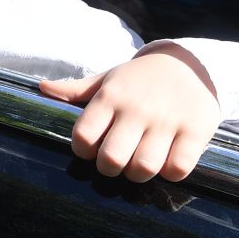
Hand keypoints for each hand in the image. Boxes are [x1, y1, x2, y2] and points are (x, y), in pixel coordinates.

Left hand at [41, 45, 221, 181]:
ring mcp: (167, 120)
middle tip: (117, 161)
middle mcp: (136, 108)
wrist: (189, 63)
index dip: (83, 151)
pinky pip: (178, 168)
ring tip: (140, 163)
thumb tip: (42, 88)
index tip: (93, 149)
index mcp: (110, 97)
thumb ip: (75, 89)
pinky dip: (170, 173)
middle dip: (109, 168)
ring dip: (139, 174)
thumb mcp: (107, 79)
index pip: (83, 137)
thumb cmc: (139, 79)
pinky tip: (168, 161)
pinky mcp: (196, 130)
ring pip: (144, 167)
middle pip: (112, 158)